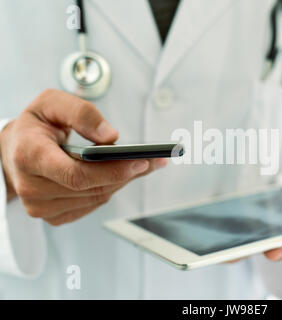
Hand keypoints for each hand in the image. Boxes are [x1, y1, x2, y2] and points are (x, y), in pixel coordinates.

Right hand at [0, 89, 166, 225]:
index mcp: (29, 156)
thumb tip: (110, 136)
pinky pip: (92, 205)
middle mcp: (32, 188)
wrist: (13, 150)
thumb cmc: (35, 125)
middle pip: (91, 187)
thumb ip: (81, 113)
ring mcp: (41, 207)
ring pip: (96, 198)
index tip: (140, 161)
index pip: (76, 174)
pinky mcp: (52, 216)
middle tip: (155, 160)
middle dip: (127, 173)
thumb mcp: (52, 103)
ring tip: (146, 165)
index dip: (111, 171)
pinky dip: (111, 189)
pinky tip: (124, 175)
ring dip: (123, 181)